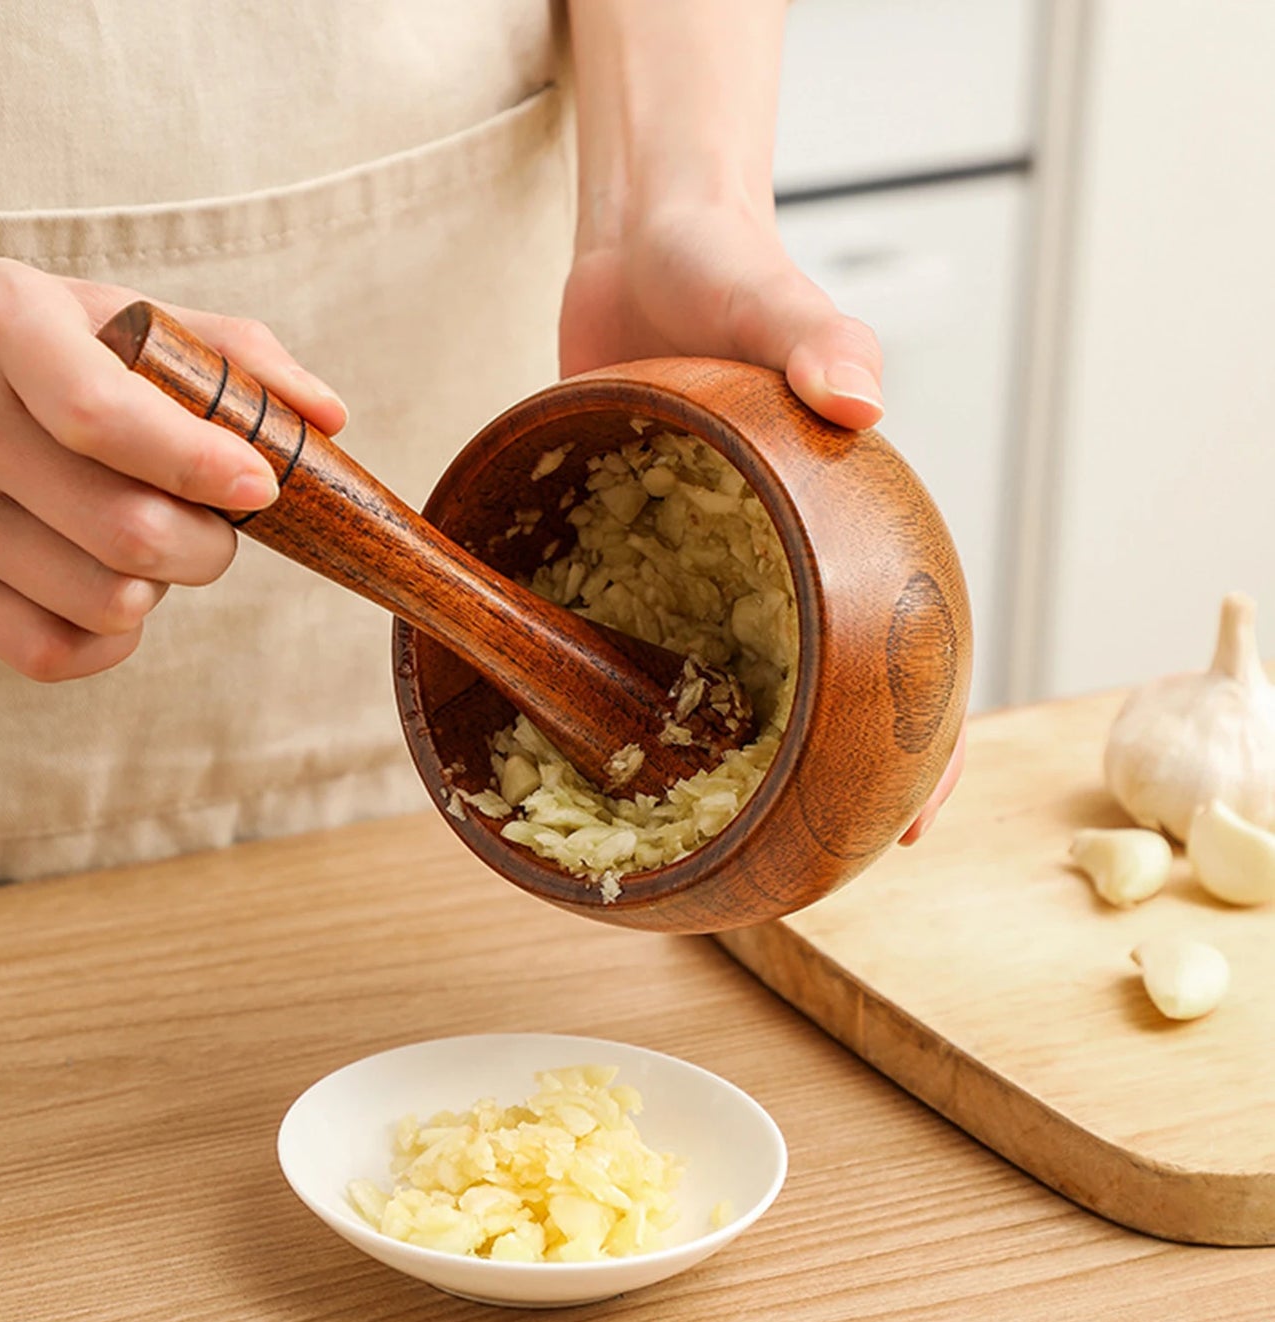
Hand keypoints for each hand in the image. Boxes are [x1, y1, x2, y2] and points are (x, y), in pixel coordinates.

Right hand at [0, 229, 345, 680]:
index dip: (205, 465)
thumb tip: (329, 418)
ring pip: (106, 602)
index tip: (263, 483)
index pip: (109, 417)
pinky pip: (52, 654)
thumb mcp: (85, 302)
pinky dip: (113, 637)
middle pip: (133, 537)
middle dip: (212, 544)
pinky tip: (112, 591)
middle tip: (215, 520)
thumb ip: (218, 347)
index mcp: (5, 331)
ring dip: (164, 588)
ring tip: (147, 541)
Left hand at [560, 199, 963, 839]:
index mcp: (842, 519)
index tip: (911, 826)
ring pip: (729, 680)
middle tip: (806, 863)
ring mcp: (706, 564)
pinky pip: (640, 637)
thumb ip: (815, 336)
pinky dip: (632, 693)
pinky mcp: (635, 555)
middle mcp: (780, 557)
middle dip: (827, 781)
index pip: (911, 642)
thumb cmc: (722, 263)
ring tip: (708, 836)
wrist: (636, 246)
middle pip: (823, 688)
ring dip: (724, 758)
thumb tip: (862, 399)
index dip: (924, 740)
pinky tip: (609, 745)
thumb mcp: (769, 292)